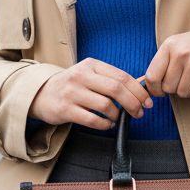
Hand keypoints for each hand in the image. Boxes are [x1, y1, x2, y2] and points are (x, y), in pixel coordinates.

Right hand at [29, 58, 153, 128]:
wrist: (41, 94)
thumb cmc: (72, 85)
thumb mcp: (91, 75)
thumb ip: (113, 79)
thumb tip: (142, 85)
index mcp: (91, 65)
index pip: (122, 76)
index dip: (138, 90)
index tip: (147, 101)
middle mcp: (81, 76)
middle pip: (116, 89)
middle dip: (133, 103)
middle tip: (139, 112)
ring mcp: (72, 93)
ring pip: (105, 105)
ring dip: (118, 115)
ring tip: (118, 118)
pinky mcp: (65, 109)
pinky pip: (93, 120)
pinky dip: (105, 124)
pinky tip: (107, 124)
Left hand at [143, 26, 189, 98]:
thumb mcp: (178, 46)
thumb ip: (163, 63)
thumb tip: (146, 85)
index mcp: (169, 45)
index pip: (152, 76)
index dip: (154, 88)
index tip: (159, 91)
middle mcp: (181, 53)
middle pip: (167, 87)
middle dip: (175, 88)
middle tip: (185, 78)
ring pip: (182, 93)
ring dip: (188, 90)